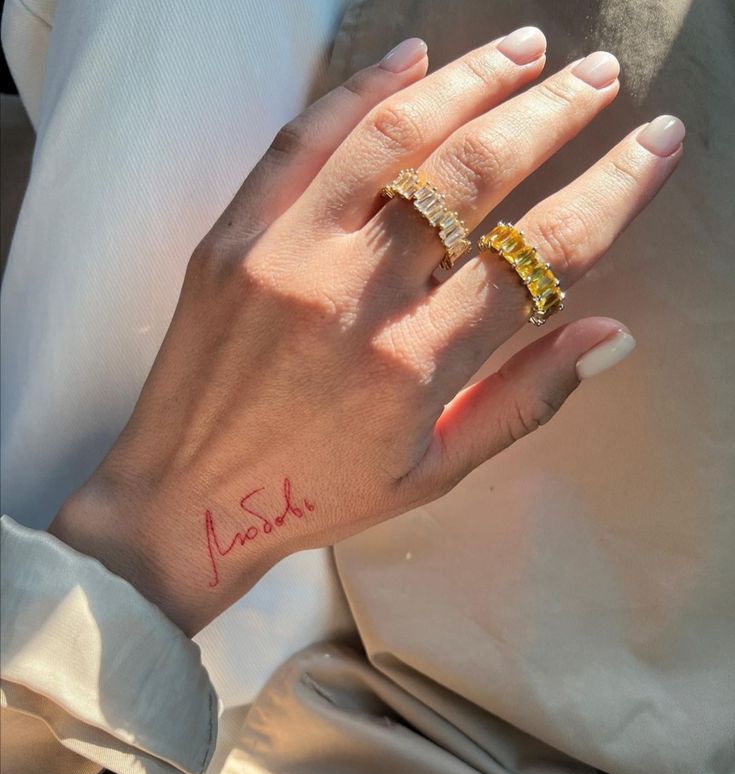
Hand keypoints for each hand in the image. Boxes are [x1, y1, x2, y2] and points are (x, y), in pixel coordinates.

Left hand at [50, 30, 682, 634]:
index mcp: (413, 366)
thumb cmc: (317, 495)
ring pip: (393, 137)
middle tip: (600, 78)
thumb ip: (522, 402)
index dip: (611, 191)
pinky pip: (302, 141)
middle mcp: (353, 299)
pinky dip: (361, 89)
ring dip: (472, 81)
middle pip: (474, 174)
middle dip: (553, 113)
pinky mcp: (232, 237)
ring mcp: (284, 256)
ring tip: (527, 50)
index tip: (654, 146)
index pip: (539, 255)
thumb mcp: (433, 473)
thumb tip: (611, 336)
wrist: (186, 498)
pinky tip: (413, 58)